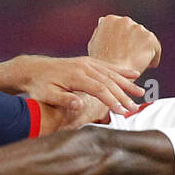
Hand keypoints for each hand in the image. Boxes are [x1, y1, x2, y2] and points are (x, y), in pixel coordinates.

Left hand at [15, 53, 143, 115]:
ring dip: (127, 83)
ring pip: (112, 73)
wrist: (33, 69)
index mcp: (76, 76)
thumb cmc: (39, 86)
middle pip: (109, 82)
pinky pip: (108, 66)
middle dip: (124, 95)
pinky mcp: (88, 62)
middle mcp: (84, 67)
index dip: (113, 101)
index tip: (122, 112)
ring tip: (141, 93)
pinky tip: (133, 75)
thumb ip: (63, 100)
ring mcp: (87, 62)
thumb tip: (79, 104)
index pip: (100, 89)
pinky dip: (121, 71)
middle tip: (135, 108)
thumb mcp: (47, 96)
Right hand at [88, 14, 161, 75]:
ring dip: (143, 50)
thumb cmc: (101, 66)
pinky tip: (149, 66)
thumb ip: (100, 32)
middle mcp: (124, 21)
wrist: (110, 79)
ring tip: (138, 64)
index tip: (123, 50)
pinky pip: (155, 48)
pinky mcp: (149, 38)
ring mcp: (138, 28)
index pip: (122, 27)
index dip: (123, 40)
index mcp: (110, 20)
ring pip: (144, 40)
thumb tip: (102, 22)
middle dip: (134, 44)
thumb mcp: (93, 45)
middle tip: (130, 58)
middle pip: (134, 32)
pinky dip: (153, 57)